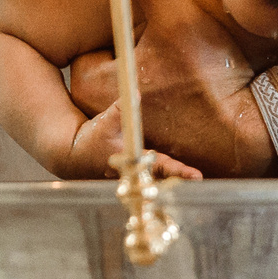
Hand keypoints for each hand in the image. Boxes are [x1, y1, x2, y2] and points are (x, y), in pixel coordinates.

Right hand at [62, 102, 204, 182]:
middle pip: (166, 179)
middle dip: (182, 181)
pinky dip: (166, 181)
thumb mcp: (104, 123)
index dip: (180, 172)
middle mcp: (138, 173)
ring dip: (176, 183)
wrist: (75, 155)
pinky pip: (154, 179)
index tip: (198, 176)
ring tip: (197, 183)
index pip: (162, 168)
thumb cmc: (90, 139)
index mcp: (133, 162)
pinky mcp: (133, 174)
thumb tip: (136, 93)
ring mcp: (136, 176)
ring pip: (161, 182)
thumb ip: (119, 110)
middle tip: (202, 181)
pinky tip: (181, 185)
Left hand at [67, 0, 276, 174]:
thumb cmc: (217, 79)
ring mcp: (124, 144)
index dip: (124, 34)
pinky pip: (142, 125)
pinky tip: (187, 107)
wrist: (259, 134)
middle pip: (106, 71)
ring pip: (124, 98)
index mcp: (93, 86)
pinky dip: (158, 115)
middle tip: (167, 56)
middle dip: (131, 59)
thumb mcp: (180, 19)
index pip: (91, 45)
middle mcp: (99, 122)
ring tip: (179, 81)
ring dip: (144, 86)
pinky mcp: (148, 159)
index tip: (151, 36)